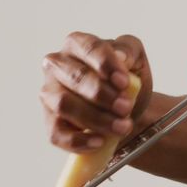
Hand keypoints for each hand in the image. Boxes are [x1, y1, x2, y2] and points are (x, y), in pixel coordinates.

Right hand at [40, 32, 153, 151]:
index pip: (88, 48)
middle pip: (75, 77)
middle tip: (126, 108)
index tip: (125, 82)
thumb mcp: (136, 60)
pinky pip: (57, 133)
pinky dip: (79, 141)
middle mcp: (57, 66)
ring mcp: (50, 94)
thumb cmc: (126, 82)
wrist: (127, 112)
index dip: (106, 64)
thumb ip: (129, 50)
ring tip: (121, 127)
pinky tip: (99, 142)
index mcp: (76, 44)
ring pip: (64, 105)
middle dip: (102, 94)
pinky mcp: (50, 122)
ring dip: (95, 118)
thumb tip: (120, 56)